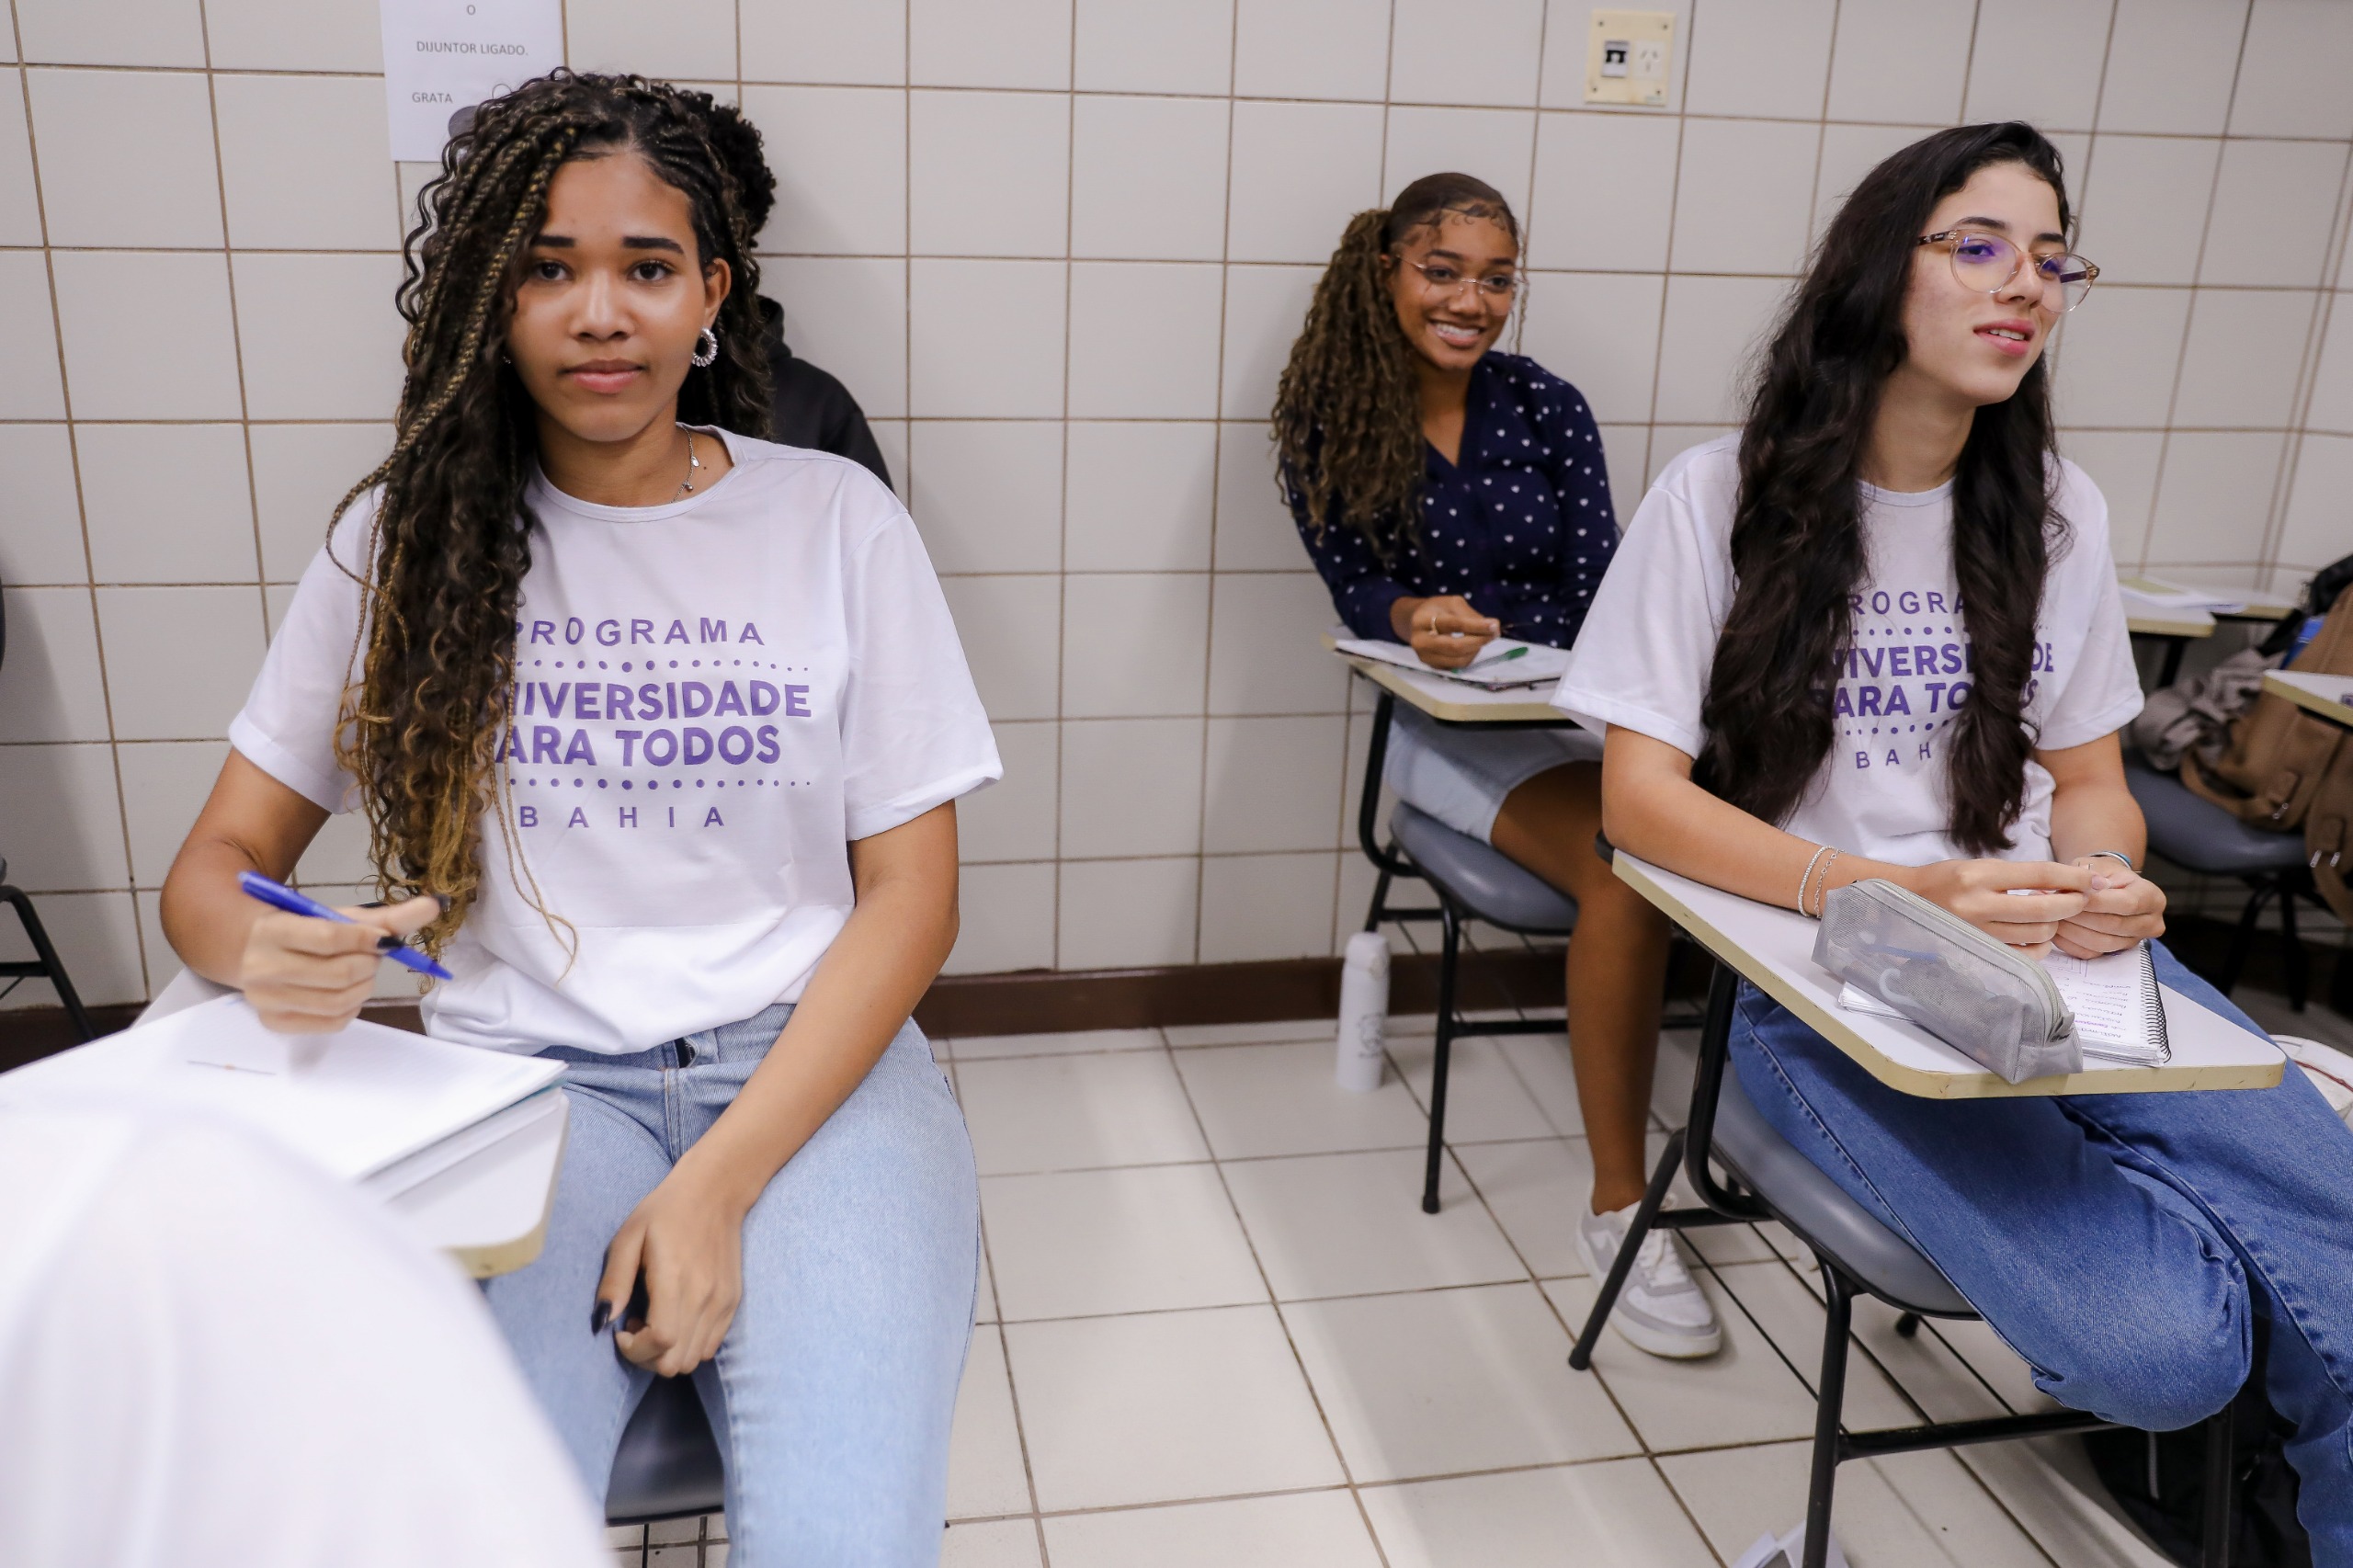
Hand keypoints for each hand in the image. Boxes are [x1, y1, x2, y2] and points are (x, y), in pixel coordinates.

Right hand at [237, 893, 440, 1033]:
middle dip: (369, 963)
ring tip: (362, 972)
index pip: (328, 938)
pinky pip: (332, 1022)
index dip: (365, 939)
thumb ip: (387, 916)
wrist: (255, 952)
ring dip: (365, 986)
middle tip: (372, 955)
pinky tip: (348, 991)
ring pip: (338, 1001)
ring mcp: (266, 1000)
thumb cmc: (305, 930)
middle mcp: (262, 968)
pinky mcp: (275, 1023)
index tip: (383, 939)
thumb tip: (435, 907)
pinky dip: (353, 1007)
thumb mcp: (338, 917)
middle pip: (339, 973)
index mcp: (273, 930)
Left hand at [598, 1159, 748, 1376]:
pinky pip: (709, 1347)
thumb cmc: (665, 1211)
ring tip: (655, 1321)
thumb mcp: (628, 1237)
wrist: (716, 1191)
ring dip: (667, 1353)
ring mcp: (723, 1302)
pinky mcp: (732, 1302)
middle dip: (647, 1356)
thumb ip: (615, 1282)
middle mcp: (705, 1296)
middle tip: (635, 1327)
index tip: (622, 1330)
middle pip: (675, 1362)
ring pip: (692, 1360)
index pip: (662, 1341)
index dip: (635, 1349)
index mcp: (676, 1278)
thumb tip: (602, 1321)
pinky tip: (675, 1317)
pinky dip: (687, 1345)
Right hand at [1391, 594, 1499, 669]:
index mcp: (1422, 620)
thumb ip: (1470, 615)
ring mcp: (1425, 657)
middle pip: (1455, 646)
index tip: (1495, 625)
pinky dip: (1470, 656)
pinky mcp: (1432, 666)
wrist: (1417, 623)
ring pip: (1458, 660)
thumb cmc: (1437, 610)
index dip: (1475, 626)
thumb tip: (1493, 627)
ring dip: (1476, 650)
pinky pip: (1457, 666)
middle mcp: (1420, 641)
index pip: (1453, 624)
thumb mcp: (1451, 603)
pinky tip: (1473, 646)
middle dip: (1479, 641)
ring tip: (1484, 638)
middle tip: (1495, 633)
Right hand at [1893, 859, 2091, 957]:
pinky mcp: (1977, 950)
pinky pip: (2024, 955)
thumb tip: (2067, 884)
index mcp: (1980, 874)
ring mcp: (1977, 931)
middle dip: (2072, 904)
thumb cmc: (1947, 880)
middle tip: (2080, 900)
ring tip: (2050, 917)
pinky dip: (2039, 947)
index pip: (2040, 874)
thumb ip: (2020, 876)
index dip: (2072, 877)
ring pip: (2038, 933)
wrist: (1907, 900)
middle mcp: (1978, 903)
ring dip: (2054, 925)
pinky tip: (2037, 937)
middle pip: (2045, 908)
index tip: (2092, 879)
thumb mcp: (1979, 866)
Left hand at [2052, 857, 2166, 958]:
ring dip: (2072, 931)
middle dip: (2081, 916)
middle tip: (2054, 906)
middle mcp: (2150, 923)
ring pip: (2101, 943)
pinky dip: (2069, 943)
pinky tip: (2055, 930)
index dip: (2097, 902)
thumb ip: (2090, 877)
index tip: (2073, 895)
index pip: (2127, 903)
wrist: (2107, 887)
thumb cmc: (2104, 874)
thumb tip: (2079, 889)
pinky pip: (2090, 953)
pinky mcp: (2115, 953)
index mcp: (2152, 897)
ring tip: (2052, 916)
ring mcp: (2134, 941)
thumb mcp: (2100, 866)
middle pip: (2113, 925)